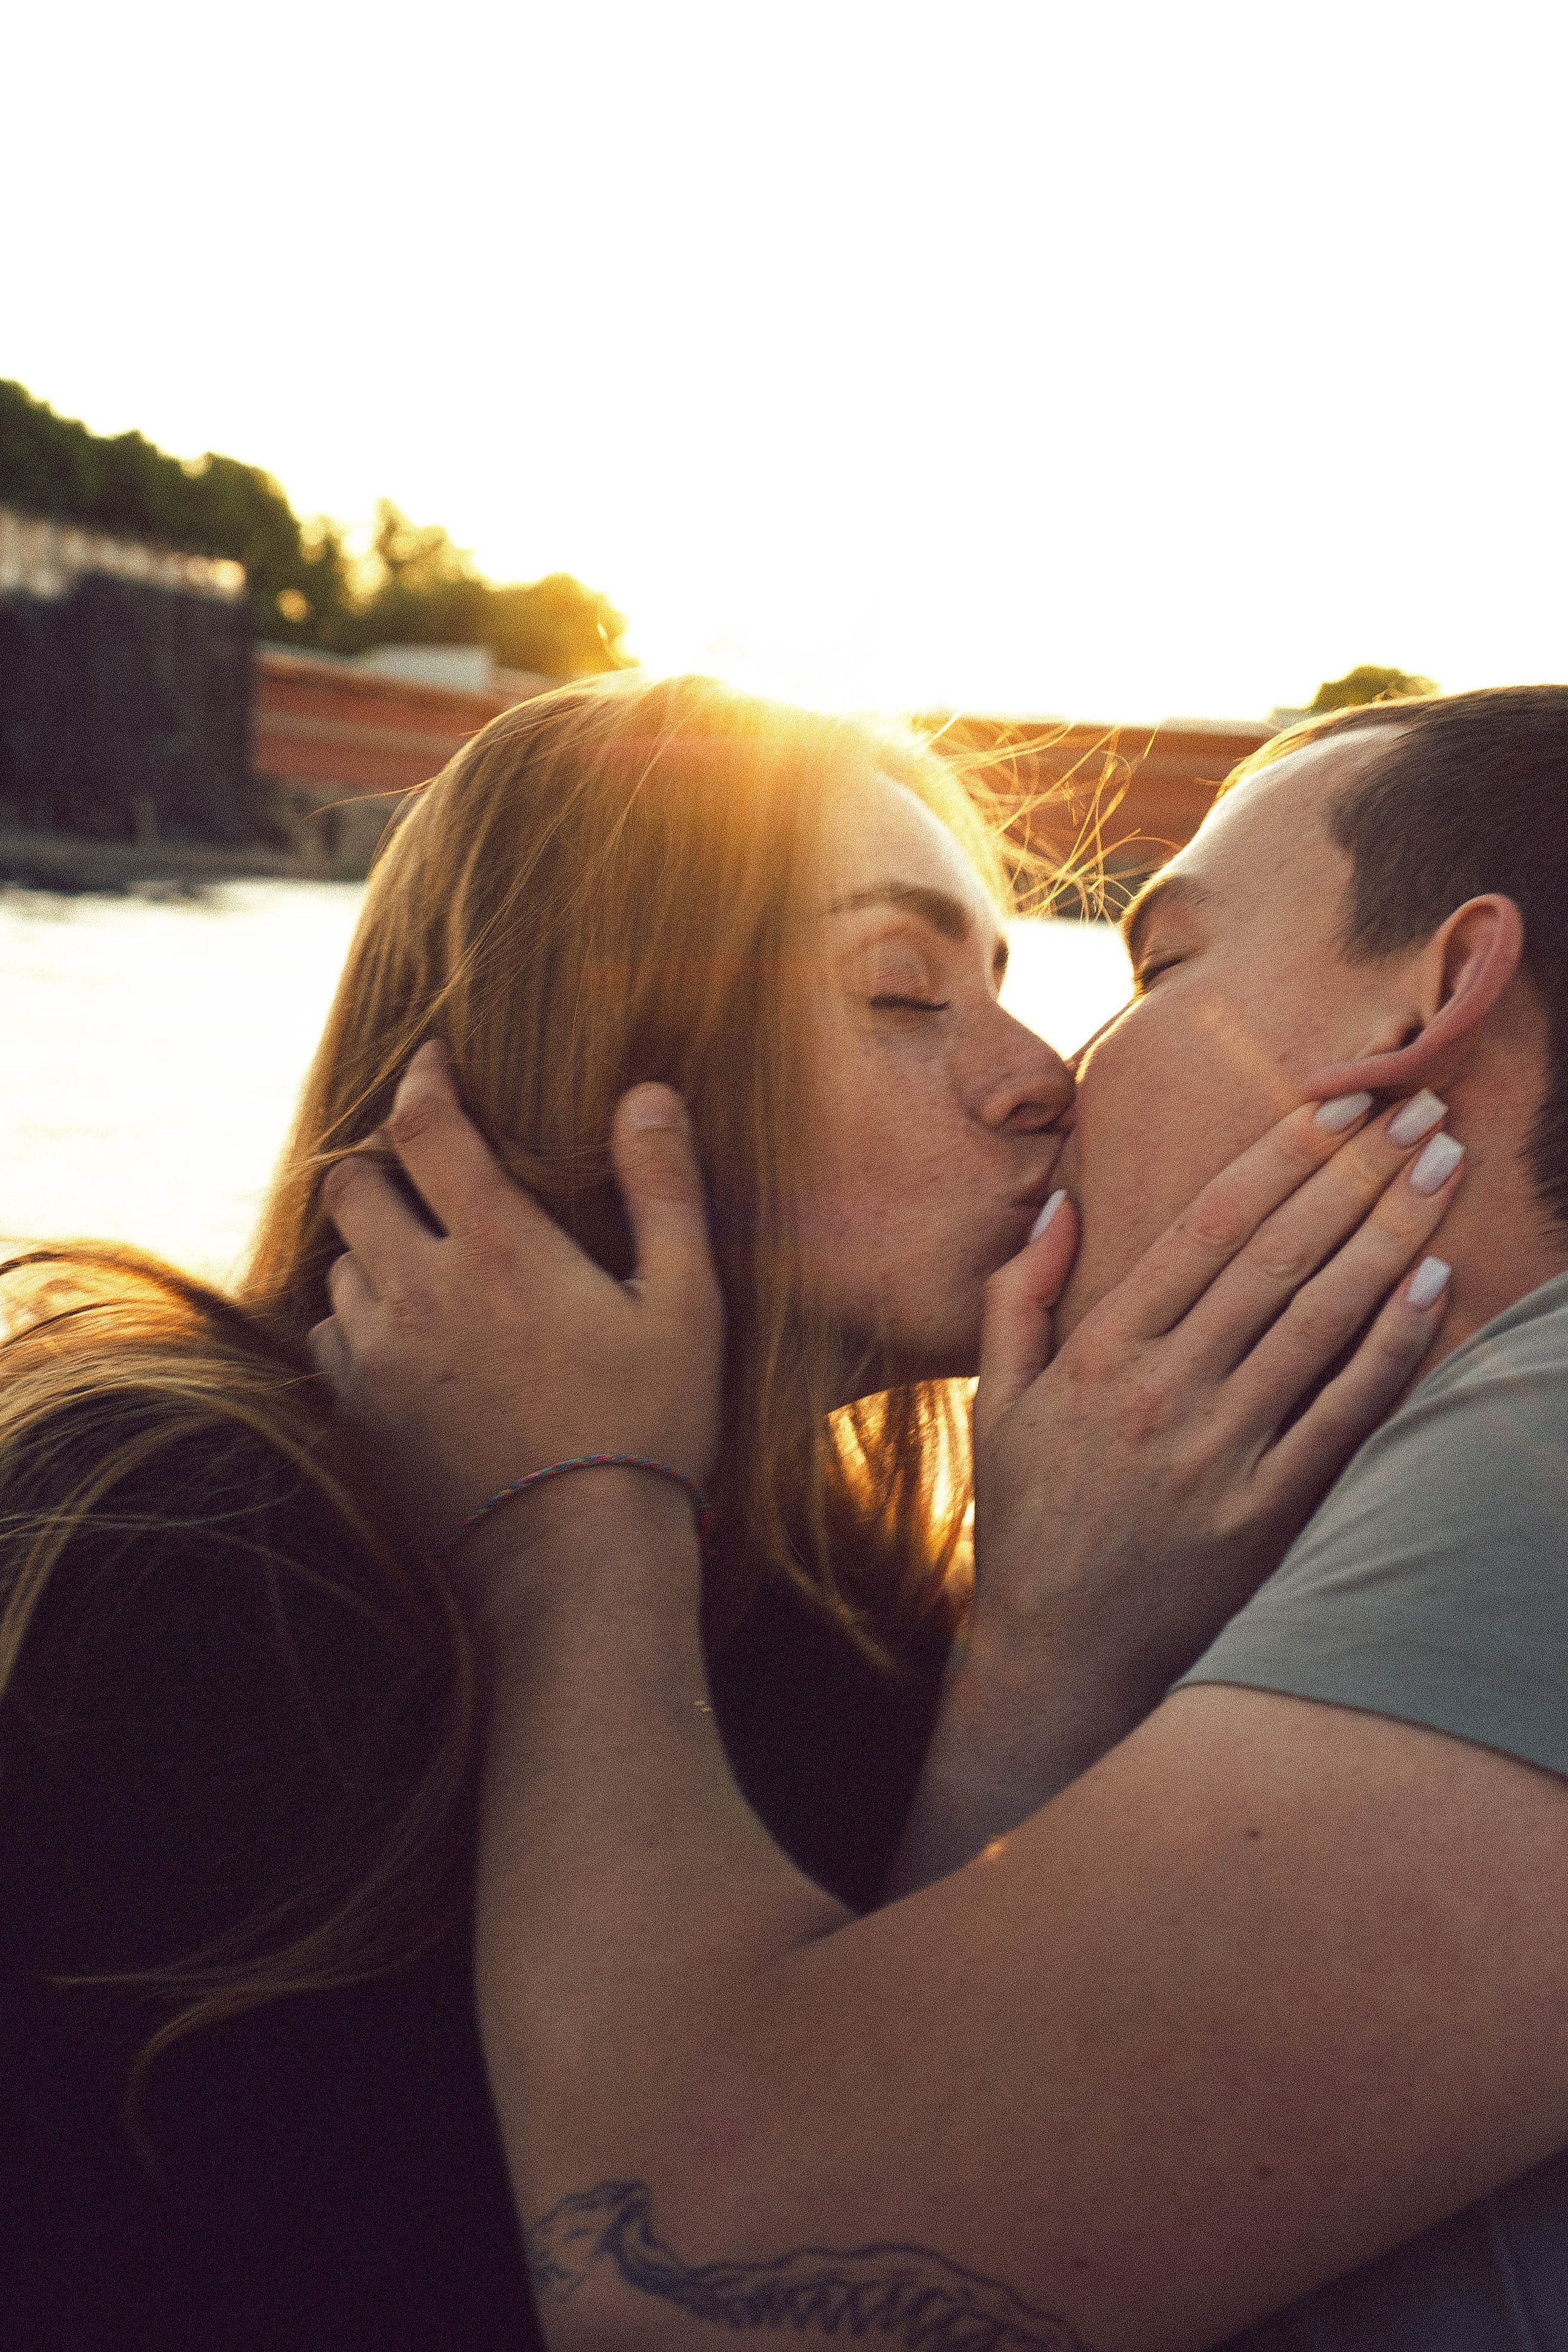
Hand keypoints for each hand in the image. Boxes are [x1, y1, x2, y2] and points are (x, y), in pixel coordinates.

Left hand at [309, 1044, 723, 1552]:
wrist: (576, 1562)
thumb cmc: (648, 1426)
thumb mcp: (686, 1304)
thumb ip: (664, 1190)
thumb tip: (649, 1093)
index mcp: (496, 1247)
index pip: (425, 1126)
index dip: (423, 1080)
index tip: (433, 1061)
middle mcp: (417, 1290)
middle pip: (353, 1185)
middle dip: (384, 1163)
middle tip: (428, 1169)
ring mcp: (377, 1357)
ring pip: (337, 1262)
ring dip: (371, 1244)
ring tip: (424, 1255)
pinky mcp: (358, 1416)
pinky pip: (331, 1337)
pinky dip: (359, 1317)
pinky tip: (409, 1333)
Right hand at [970, 1092, 1464, 1731]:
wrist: (1058, 1658)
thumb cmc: (1030, 1523)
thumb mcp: (1000, 1404)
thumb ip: (1021, 1298)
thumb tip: (1060, 1205)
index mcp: (1101, 1354)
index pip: (1205, 1231)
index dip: (1277, 1158)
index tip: (1337, 1103)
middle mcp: (1161, 1393)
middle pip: (1275, 1258)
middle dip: (1354, 1172)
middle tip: (1420, 1107)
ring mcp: (1217, 1455)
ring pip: (1317, 1321)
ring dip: (1389, 1235)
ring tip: (1443, 1167)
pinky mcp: (1265, 1516)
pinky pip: (1340, 1417)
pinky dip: (1390, 1349)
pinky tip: (1435, 1287)